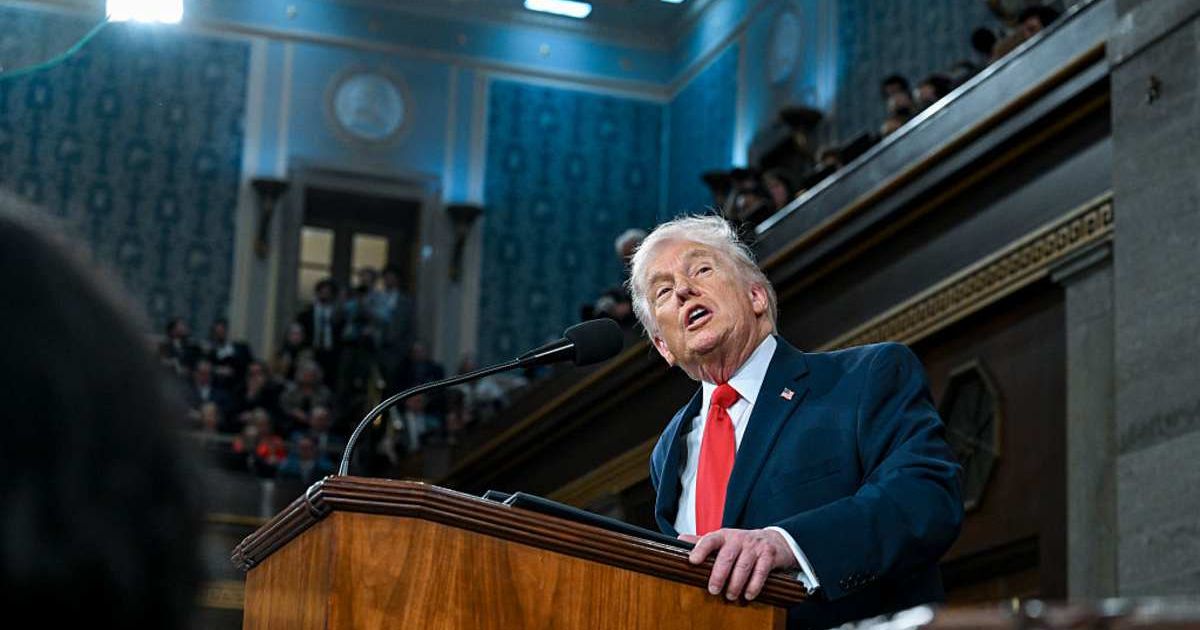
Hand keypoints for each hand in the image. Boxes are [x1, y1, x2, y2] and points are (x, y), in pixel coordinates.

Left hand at [679, 528, 797, 600]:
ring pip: (743, 565)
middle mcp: (739, 538)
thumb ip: (703, 542)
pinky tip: (748, 594)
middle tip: (713, 590)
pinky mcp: (769, 554)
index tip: (692, 561)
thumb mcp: (724, 540)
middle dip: (719, 574)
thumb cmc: (743, 544)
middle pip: (726, 556)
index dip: (700, 549)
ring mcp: (755, 546)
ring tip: (730, 596)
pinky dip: (754, 584)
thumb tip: (680, 539)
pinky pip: (761, 570)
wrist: (774, 540)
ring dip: (736, 583)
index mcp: (724, 535)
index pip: (710, 539)